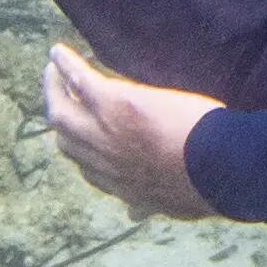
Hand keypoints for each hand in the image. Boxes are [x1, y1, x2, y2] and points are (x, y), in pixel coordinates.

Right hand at [42, 43, 214, 216]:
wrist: (213, 167)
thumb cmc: (202, 184)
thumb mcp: (170, 204)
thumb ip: (150, 205)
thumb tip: (137, 215)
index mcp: (118, 185)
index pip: (87, 169)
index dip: (81, 152)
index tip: (84, 138)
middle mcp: (101, 161)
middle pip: (65, 139)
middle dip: (59, 116)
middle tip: (58, 98)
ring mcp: (102, 131)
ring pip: (61, 111)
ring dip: (54, 88)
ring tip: (53, 70)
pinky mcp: (110, 102)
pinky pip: (80, 80)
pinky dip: (66, 65)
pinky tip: (59, 52)